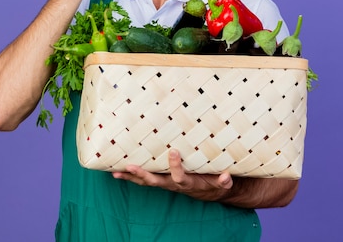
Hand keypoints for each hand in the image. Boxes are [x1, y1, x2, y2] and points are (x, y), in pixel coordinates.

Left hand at [112, 149, 233, 201]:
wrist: (210, 191)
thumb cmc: (215, 183)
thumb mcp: (223, 183)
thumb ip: (225, 181)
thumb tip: (227, 176)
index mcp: (188, 183)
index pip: (180, 177)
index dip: (176, 166)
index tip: (174, 151)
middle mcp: (174, 184)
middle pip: (156, 182)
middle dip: (143, 174)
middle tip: (131, 165)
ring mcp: (166, 182)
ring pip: (146, 181)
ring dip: (131, 177)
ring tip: (115, 171)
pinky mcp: (162, 179)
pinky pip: (144, 179)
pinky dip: (131, 176)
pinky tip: (118, 172)